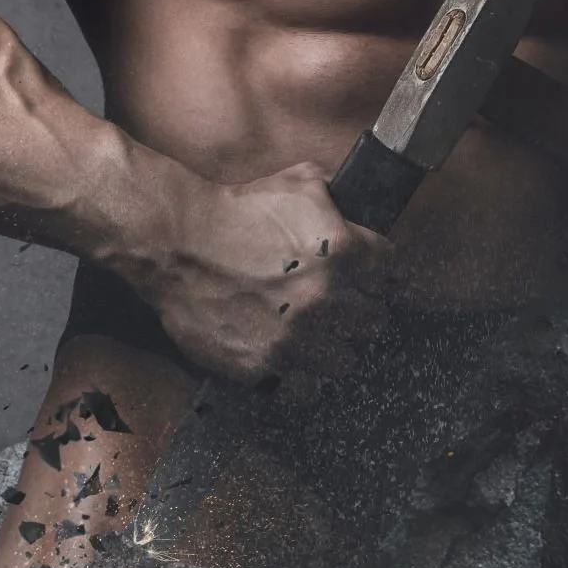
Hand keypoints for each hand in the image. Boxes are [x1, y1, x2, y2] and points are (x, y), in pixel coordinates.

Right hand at [122, 160, 392, 386]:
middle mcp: (326, 300)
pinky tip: (290, 358)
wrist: (178, 243)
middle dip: (363, 311)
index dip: (379, 273)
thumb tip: (360, 205)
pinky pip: (300, 385)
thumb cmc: (237, 210)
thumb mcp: (299, 182)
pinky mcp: (264, 365)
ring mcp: (295, 338)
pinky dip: (298, 374)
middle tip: (347, 307)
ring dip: (336, 347)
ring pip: (344, 361)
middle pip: (374, 322)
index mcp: (343, 252)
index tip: (370, 277)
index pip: (388, 273)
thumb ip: (339, 197)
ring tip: (321, 337)